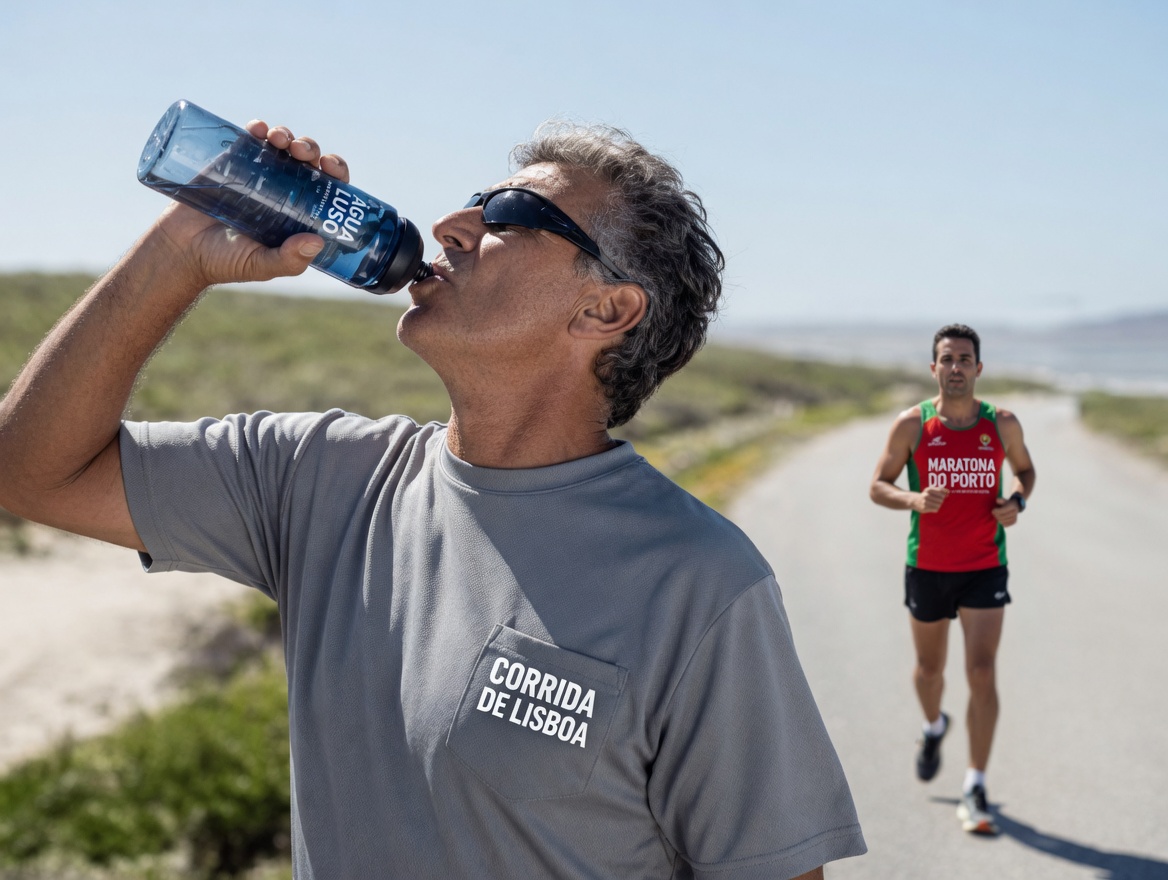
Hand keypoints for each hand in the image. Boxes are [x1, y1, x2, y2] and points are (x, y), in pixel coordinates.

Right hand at [150, 120, 352, 288]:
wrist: (181, 249)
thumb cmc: (226, 262)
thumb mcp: (262, 265)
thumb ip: (289, 260)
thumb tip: (317, 241)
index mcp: (299, 213)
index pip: (327, 188)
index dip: (336, 172)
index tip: (331, 166)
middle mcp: (284, 191)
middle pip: (308, 162)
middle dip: (310, 148)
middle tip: (301, 151)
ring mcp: (259, 174)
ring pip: (282, 145)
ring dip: (287, 135)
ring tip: (279, 139)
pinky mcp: (232, 162)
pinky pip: (250, 139)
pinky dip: (258, 129)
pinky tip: (259, 128)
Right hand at [914, 486, 948, 513]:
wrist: (915, 501)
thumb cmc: (926, 495)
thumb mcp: (931, 490)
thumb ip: (940, 490)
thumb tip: (948, 491)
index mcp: (928, 490)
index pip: (941, 492)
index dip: (943, 495)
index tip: (943, 496)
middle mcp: (926, 495)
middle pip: (941, 500)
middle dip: (941, 501)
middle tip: (938, 501)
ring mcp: (925, 502)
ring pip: (939, 505)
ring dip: (939, 505)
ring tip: (936, 504)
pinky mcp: (924, 508)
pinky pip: (935, 509)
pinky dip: (936, 509)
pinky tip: (933, 507)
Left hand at [992, 495, 1020, 526]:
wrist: (1015, 506)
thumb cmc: (1006, 503)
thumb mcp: (1003, 500)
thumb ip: (1000, 500)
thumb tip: (997, 500)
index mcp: (1012, 506)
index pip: (1002, 511)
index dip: (996, 511)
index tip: (992, 510)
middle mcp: (1015, 512)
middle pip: (1001, 517)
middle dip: (996, 515)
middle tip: (994, 513)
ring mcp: (1015, 518)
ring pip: (1002, 521)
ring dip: (998, 519)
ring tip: (997, 515)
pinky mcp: (1014, 522)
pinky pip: (1005, 524)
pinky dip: (1001, 522)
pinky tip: (1001, 518)